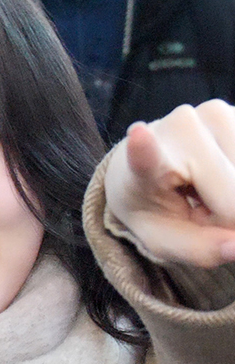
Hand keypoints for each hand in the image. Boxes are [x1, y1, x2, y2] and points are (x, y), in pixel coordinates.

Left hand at [104, 100, 234, 266]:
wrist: (150, 168)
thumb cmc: (156, 206)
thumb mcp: (164, 241)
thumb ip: (199, 250)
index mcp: (143, 165)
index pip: (145, 157)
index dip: (143, 148)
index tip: (138, 134)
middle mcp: (178, 128)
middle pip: (232, 196)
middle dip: (228, 216)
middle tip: (200, 208)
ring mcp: (213, 112)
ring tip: (208, 190)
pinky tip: (224, 174)